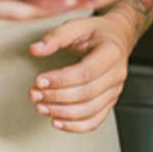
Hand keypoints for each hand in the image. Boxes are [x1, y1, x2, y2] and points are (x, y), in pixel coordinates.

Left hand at [29, 14, 133, 133]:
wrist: (117, 37)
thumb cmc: (96, 31)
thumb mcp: (77, 25)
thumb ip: (56, 37)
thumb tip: (35, 49)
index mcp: (111, 52)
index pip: (85, 72)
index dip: (60, 80)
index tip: (39, 80)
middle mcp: (116, 74)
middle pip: (86, 94)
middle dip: (56, 97)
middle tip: (34, 94)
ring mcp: (115, 91)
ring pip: (89, 110)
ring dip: (61, 112)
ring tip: (40, 107)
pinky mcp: (110, 102)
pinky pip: (94, 120)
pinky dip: (74, 126)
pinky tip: (56, 121)